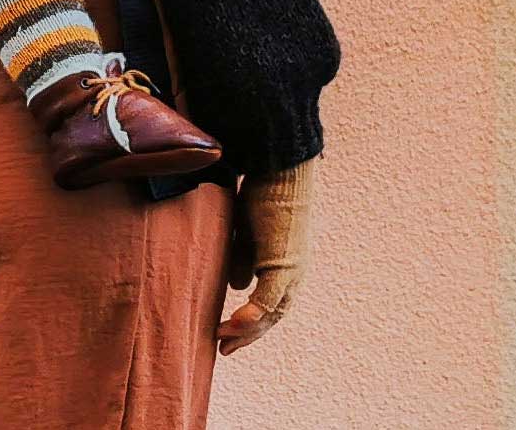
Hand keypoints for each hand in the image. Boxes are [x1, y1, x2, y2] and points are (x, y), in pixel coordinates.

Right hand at [216, 157, 314, 356]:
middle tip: (223, 348)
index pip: (268, 304)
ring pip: (271, 314)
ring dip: (247, 331)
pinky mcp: (283, 264)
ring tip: (223, 340)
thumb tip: (235, 284)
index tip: (224, 332)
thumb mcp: (247, 229)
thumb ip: (242, 256)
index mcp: (285, 266)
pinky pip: (268, 299)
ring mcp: (290, 271)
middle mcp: (293, 274)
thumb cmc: (264, 189)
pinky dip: (253, 316)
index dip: (248, 322)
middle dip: (247, 335)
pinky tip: (235, 326)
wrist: (279, 166)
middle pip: (272, 316)